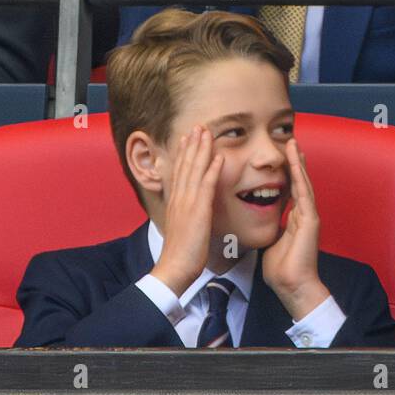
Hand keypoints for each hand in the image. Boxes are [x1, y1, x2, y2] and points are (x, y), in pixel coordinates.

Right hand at [150, 125, 221, 295]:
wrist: (174, 268)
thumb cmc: (182, 252)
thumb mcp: (183, 226)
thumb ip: (187, 213)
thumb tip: (192, 207)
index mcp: (176, 201)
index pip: (180, 171)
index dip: (184, 152)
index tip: (188, 137)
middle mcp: (179, 198)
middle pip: (185, 165)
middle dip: (192, 144)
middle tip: (197, 126)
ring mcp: (187, 203)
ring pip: (194, 170)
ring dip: (201, 149)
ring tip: (206, 132)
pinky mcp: (197, 211)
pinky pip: (206, 186)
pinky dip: (212, 170)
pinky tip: (219, 157)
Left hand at [263, 139, 330, 320]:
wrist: (293, 286)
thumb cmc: (282, 270)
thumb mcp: (273, 242)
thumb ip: (273, 229)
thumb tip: (264, 222)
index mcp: (296, 218)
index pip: (291, 189)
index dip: (287, 172)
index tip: (282, 156)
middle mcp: (304, 214)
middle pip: (299, 181)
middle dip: (294, 161)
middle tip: (290, 141)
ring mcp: (309, 215)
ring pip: (303, 182)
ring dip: (298, 162)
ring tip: (293, 143)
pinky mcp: (310, 220)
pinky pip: (304, 192)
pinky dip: (299, 175)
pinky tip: (296, 161)